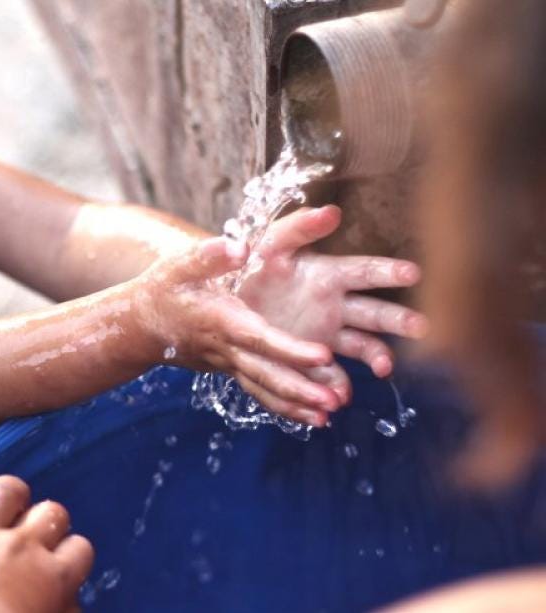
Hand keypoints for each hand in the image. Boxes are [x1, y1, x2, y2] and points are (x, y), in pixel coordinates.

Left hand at [0, 448, 93, 612]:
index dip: (71, 554)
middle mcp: (22, 548)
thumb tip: (68, 604)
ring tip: (10, 500)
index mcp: (53, 580)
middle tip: (35, 537)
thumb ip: (60, 610)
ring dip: (12, 493)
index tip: (61, 563)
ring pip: (7, 491)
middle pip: (51, 513)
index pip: (79, 549)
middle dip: (48, 521)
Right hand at [131, 236, 341, 425]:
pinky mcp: (232, 369)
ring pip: (263, 390)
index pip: (259, 338)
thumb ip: (211, 254)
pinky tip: (312, 417)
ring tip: (328, 416)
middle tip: (333, 401)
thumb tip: (241, 247)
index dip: (290, 349)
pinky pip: (259, 393)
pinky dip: (285, 408)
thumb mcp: (180, 265)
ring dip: (295, 405)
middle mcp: (226, 348)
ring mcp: (229, 363)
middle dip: (299, 389)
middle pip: (265, 374)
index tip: (323, 355)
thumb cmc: (164, 289)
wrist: (140, 324)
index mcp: (221, 321)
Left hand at [239, 206, 428, 401]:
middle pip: (375, 313)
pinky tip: (340, 395)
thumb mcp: (267, 245)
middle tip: (420, 326)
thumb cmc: (250, 268)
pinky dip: (337, 385)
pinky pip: (329, 375)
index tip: (413, 273)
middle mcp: (334, 305)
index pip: (365, 272)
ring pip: (362, 346)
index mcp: (327, 275)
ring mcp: (325, 334)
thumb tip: (331, 211)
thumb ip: (296, 228)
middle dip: (398, 319)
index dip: (388, 273)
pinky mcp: (309, 359)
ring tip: (383, 368)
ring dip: (378, 356)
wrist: (224, 304)